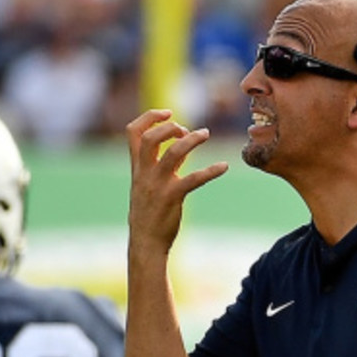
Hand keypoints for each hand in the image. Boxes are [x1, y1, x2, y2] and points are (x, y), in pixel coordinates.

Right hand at [126, 109, 228, 253]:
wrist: (146, 243)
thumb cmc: (149, 214)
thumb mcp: (151, 185)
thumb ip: (164, 164)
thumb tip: (182, 145)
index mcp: (137, 168)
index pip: (133, 132)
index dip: (149, 118)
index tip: (168, 113)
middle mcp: (145, 173)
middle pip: (150, 138)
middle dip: (169, 127)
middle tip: (185, 129)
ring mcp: (158, 185)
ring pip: (173, 152)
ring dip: (191, 139)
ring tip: (205, 134)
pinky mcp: (172, 198)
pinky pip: (194, 179)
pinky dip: (211, 170)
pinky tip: (223, 166)